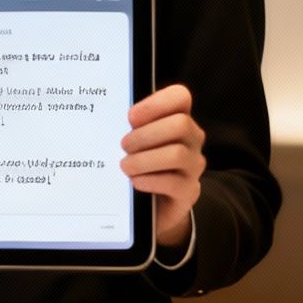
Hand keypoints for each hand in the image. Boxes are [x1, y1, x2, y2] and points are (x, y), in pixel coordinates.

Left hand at [120, 84, 204, 247]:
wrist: (151, 206)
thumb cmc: (140, 164)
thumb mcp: (136, 141)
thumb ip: (131, 127)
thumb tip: (108, 120)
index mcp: (179, 118)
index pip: (180, 96)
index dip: (155, 103)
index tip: (130, 117)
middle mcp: (192, 139)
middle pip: (180, 124)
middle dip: (146, 135)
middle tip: (124, 146)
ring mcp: (194, 165)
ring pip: (177, 154)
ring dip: (144, 159)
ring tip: (125, 166)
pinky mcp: (189, 191)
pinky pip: (173, 182)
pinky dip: (149, 180)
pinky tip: (135, 182)